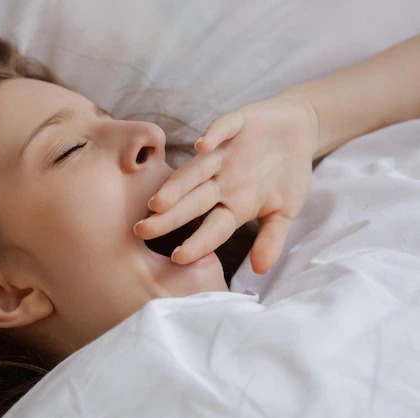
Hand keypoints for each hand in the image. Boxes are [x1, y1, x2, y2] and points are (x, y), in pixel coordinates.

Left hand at [134, 94, 318, 273]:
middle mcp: (221, 181)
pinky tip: (201, 146)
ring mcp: (225, 153)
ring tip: (158, 201)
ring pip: (196, 169)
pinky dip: (213, 135)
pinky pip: (222, 129)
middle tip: (142, 231)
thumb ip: (272, 238)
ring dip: (178, 184)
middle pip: (191, 201)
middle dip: (168, 216)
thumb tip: (260, 270)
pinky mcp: (235, 124)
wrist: (298, 130)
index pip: (212, 227)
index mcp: (233, 204)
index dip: (197, 242)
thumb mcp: (285, 211)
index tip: (178, 258)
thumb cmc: (287, 175)